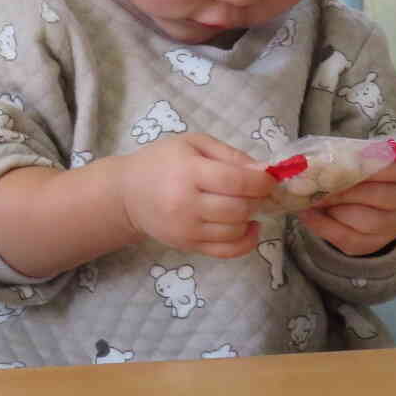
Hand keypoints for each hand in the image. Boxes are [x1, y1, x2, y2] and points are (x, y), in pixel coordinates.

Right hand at [114, 133, 273, 258]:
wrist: (127, 193)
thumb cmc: (161, 162)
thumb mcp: (193, 144)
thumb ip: (230, 154)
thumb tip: (264, 172)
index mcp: (188, 172)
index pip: (236, 181)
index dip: (261, 182)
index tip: (268, 179)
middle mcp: (186, 204)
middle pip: (239, 208)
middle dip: (257, 200)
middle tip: (256, 192)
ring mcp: (186, 229)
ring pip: (235, 230)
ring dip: (250, 218)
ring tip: (245, 205)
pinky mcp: (188, 246)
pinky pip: (226, 251)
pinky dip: (246, 242)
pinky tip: (248, 228)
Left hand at [298, 155, 395, 257]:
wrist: (381, 199)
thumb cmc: (368, 174)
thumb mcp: (362, 158)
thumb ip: (346, 157)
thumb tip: (315, 164)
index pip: (385, 166)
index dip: (355, 166)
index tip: (331, 164)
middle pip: (374, 195)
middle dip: (339, 190)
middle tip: (313, 185)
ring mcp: (395, 226)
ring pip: (364, 222)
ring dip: (333, 210)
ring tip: (312, 199)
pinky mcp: (376, 243)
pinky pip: (350, 240)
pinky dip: (324, 227)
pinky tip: (309, 215)